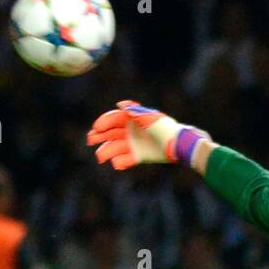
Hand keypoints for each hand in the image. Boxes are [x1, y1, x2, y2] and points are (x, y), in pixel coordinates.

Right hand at [87, 99, 209, 169]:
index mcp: (132, 119)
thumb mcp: (150, 118)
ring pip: (116, 147)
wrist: (178, 145)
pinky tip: (116, 164)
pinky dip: (121, 162)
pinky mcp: (139, 156)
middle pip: (111, 133)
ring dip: (107, 151)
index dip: (104, 122)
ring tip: (100, 157)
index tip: (96, 128)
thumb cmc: (165, 129)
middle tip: (90, 140)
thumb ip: (135, 112)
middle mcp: (131, 131)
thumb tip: (120, 104)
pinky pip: (126, 159)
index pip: (114, 119)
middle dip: (100, 136)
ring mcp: (134, 144)